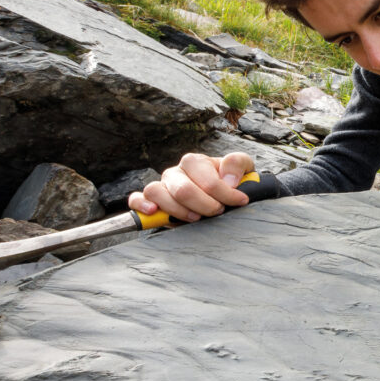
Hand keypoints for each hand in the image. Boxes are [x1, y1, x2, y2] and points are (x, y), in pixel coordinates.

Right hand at [128, 151, 254, 220]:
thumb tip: (228, 180)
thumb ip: (237, 163)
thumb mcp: (243, 168)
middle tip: (218, 212)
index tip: (239, 201)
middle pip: (183, 190)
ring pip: (157, 193)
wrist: (218, 196)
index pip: (206, 179)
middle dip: (205, 205)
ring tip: (196, 218)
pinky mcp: (151, 201)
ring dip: (179, 210)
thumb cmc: (229, 181)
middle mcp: (175, 173)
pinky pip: (136, 199)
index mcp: (194, 162)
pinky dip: (141, 205)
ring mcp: (162, 186)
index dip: (225, 193)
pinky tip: (153, 211)